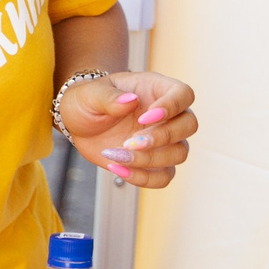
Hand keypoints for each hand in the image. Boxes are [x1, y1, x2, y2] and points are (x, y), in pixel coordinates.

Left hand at [59, 71, 196, 188]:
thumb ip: (108, 97)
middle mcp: (168, 115)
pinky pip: (164, 177)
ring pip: (179, 153)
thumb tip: (130, 101)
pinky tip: (117, 169)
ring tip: (115, 155)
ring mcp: (165, 140)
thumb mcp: (90, 94)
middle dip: (162, 137)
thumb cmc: (88, 101)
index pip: (183, 94)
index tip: (144, 118)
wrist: (79, 124)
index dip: (171, 106)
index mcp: (156, 89)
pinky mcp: (155, 163)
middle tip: (130, 142)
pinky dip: (143, 178)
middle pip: (189, 125)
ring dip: (149, 159)